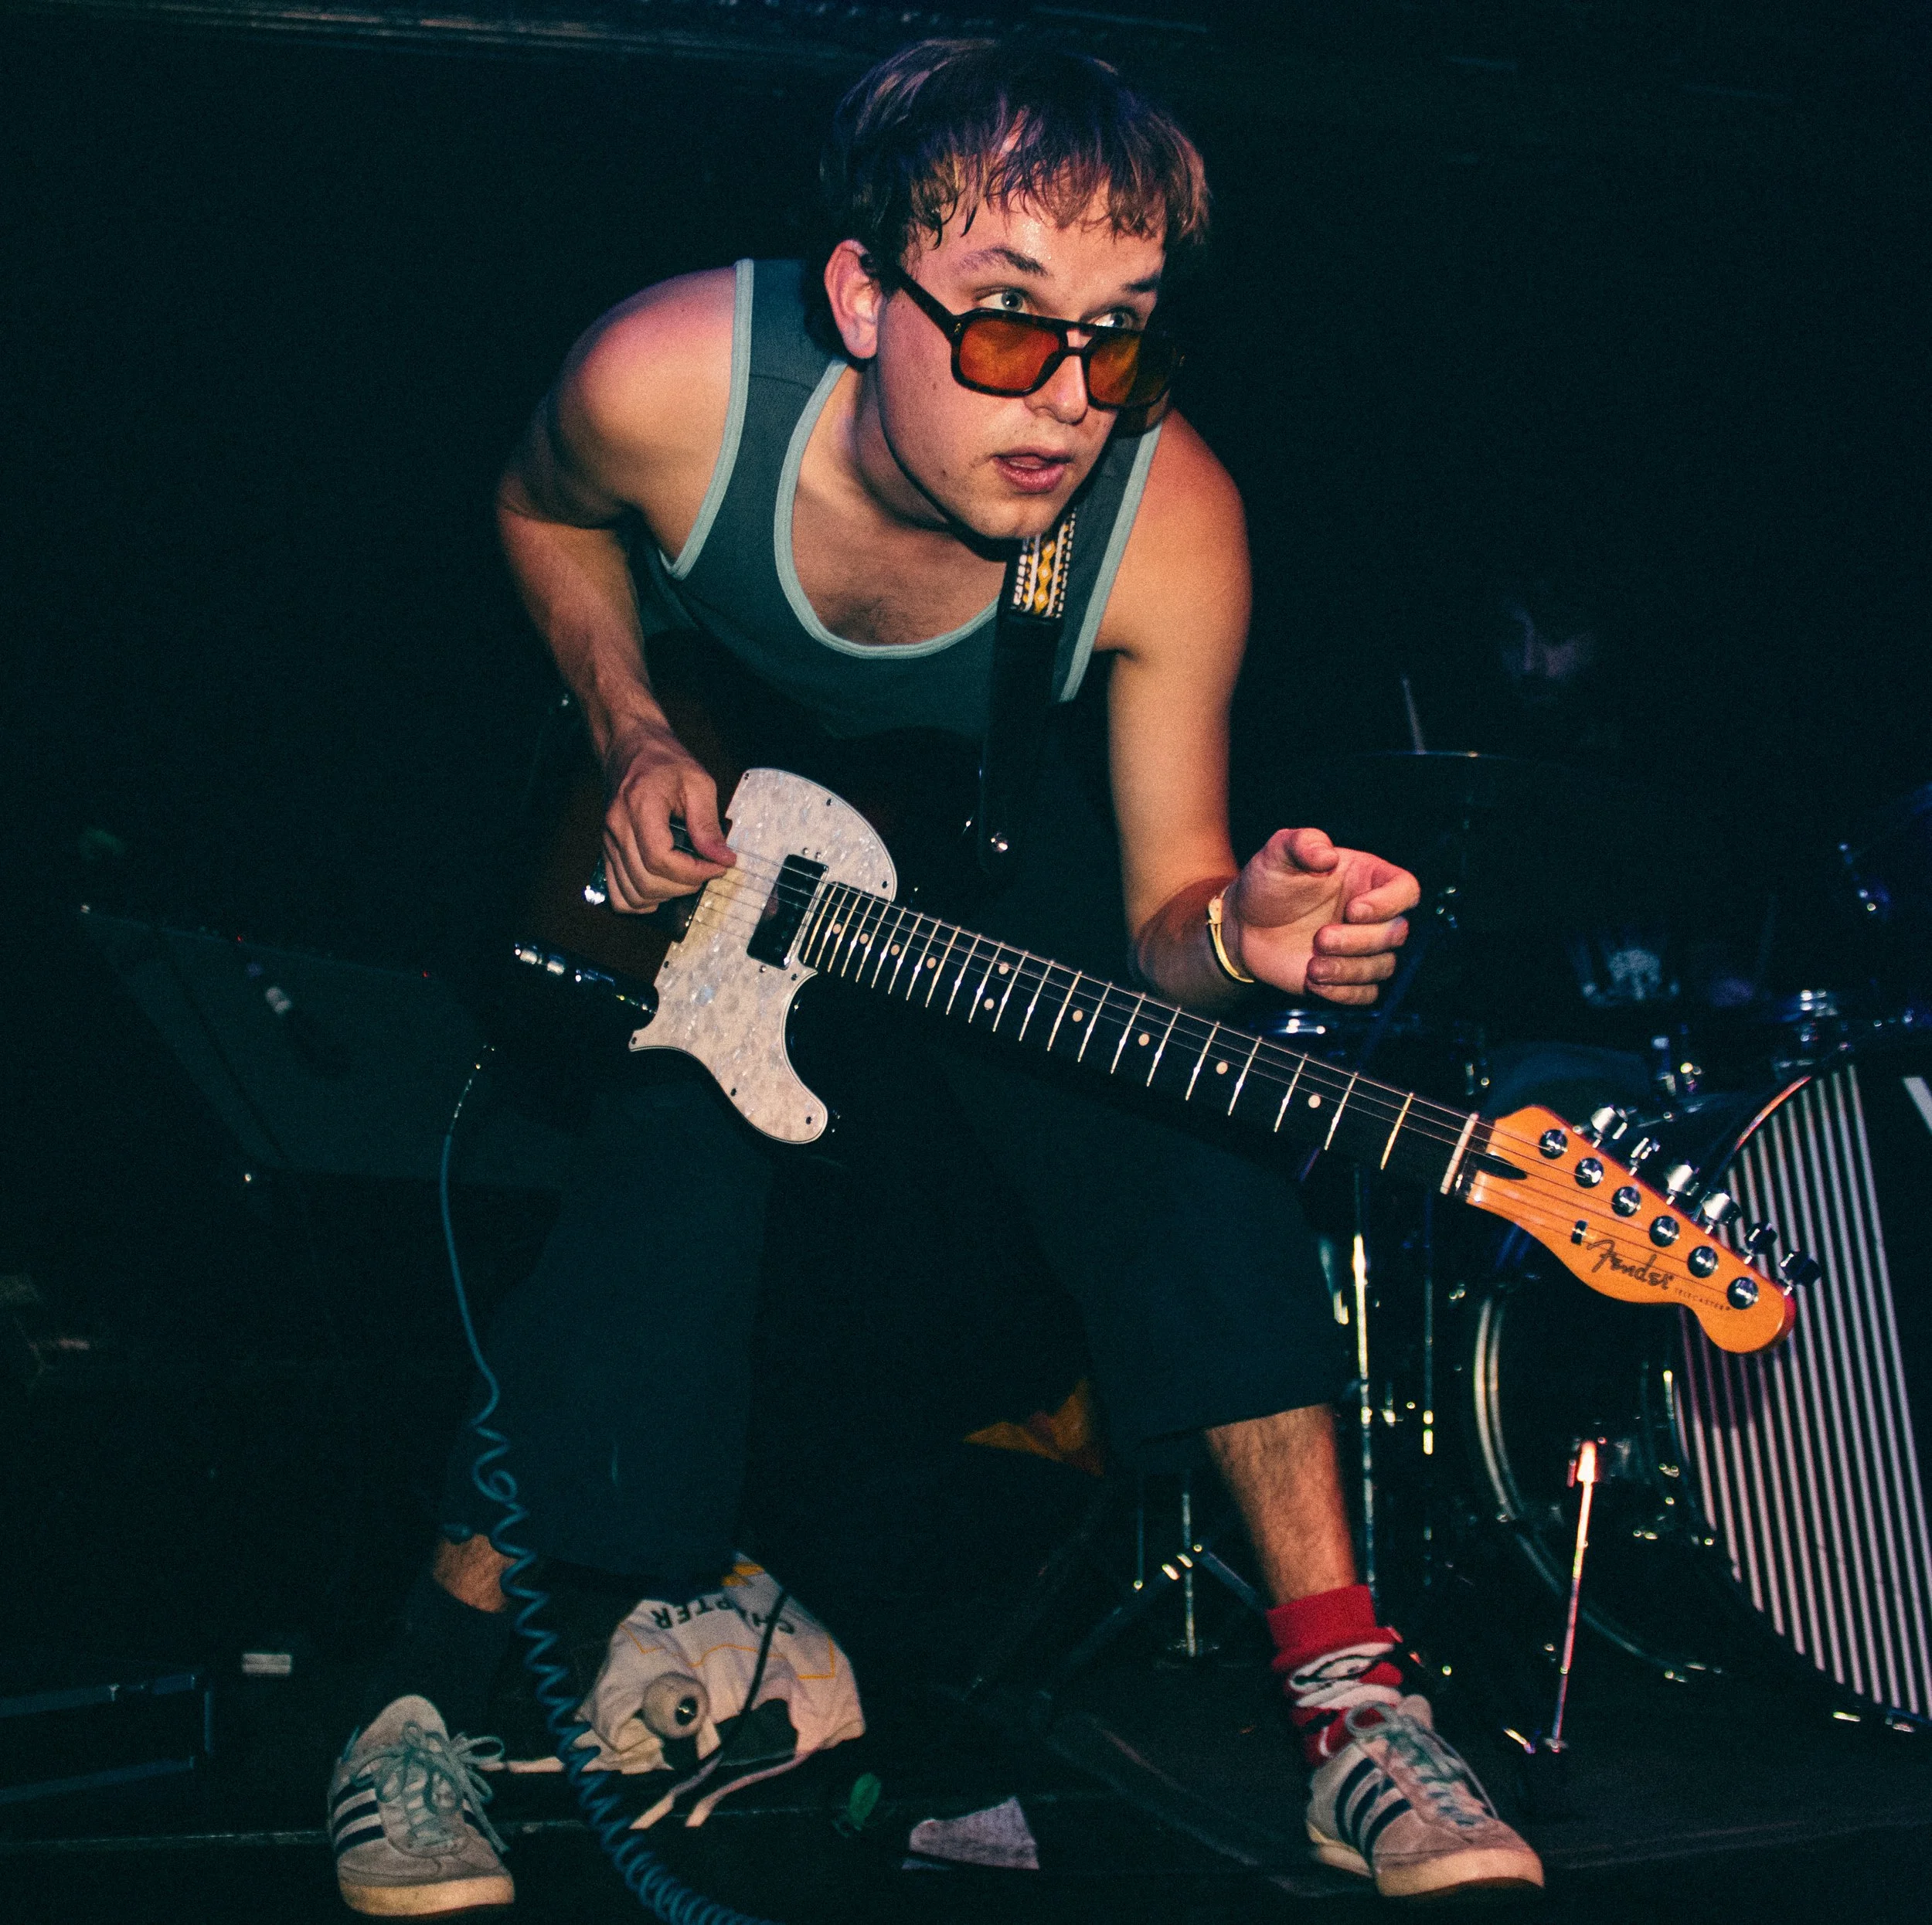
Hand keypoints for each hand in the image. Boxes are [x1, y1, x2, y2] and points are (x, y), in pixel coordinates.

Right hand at [598, 719, 734, 911]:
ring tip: (685, 878)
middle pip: (646, 882)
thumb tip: (723, 858)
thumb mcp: (698, 783)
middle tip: (706, 870)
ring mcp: (608, 842)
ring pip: (631, 894)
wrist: (630, 748)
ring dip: (664, 896)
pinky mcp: (607, 850)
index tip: (718, 866)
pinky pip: (617, 893)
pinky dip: (640, 900)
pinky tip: (661, 888)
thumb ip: (708, 823)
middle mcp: (617, 827)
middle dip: (684, 886)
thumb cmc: (664, 761)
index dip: (694, 872)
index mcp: (640, 807)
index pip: (661, 860)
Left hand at [1221, 829, 1418, 1005]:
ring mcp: (1362, 948)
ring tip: (1313, 966)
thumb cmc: (1268, 882)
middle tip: (1320, 938)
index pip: (1406, 890)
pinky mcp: (1347, 977)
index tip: (1353, 910)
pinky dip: (1344, 993)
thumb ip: (1303, 843)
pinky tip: (1315, 981)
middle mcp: (1373, 915)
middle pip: (1397, 933)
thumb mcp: (1279, 853)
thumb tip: (1328, 854)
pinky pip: (1366, 994)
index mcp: (1368, 879)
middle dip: (1360, 941)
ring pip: (1383, 967)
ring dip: (1350, 970)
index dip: (1389, 904)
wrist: (1245, 923)